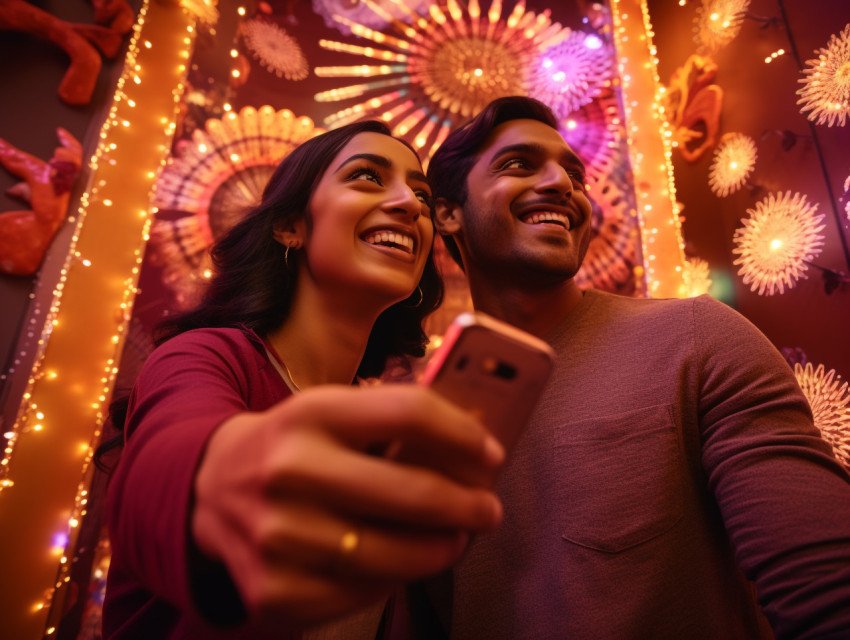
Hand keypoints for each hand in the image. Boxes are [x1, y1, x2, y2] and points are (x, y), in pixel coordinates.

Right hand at [191, 384, 504, 629]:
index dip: (464, 434)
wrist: (209, 487)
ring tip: (453, 541)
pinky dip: (392, 582)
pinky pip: (359, 595)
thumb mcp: (329, 412)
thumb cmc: (292, 445)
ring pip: (392, 557)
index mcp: (311, 413)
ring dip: (439, 551)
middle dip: (468, 506)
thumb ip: (391, 424)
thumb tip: (472, 452)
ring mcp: (278, 536)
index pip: (409, 413)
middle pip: (412, 494)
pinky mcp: (273, 589)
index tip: (491, 453)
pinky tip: (399, 566)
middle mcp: (289, 470)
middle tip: (487, 510)